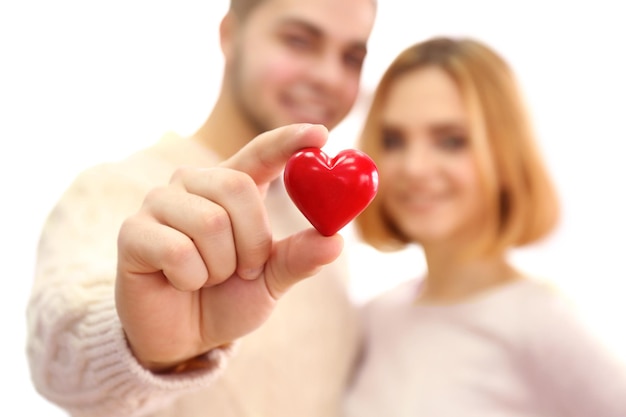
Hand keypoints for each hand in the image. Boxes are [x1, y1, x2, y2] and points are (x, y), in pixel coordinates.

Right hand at [115, 124, 343, 370]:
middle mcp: (193, 186)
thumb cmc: (227, 300)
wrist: (182, 338)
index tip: (320, 134)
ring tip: (209, 277)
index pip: (259, 154)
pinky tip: (181, 282)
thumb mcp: (271, 281)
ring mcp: (160, 204)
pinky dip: (192, 278)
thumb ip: (298, 258)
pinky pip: (178, 250)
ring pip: (210, 222)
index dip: (287, 141)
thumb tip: (335, 241)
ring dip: (221, 265)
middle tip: (244, 269)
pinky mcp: (133, 231)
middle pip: (237, 186)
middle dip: (252, 241)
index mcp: (230, 190)